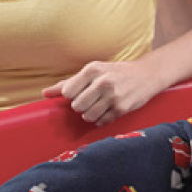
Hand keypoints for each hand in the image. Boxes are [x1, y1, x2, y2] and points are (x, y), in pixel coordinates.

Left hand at [43, 58, 164, 126]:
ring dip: (91, 114)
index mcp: (92, 70)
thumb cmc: (116, 72)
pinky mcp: (121, 108)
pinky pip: (101, 121)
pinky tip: (108, 111)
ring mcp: (113, 96)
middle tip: (91, 100)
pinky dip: (102, 119)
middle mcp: (102, 81)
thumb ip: (68, 82)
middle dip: (82, 106)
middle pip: (76, 106)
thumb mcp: (94, 71)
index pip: (67, 92)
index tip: (81, 92)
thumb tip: (44, 93)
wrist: (146, 74)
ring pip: (88, 116)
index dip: (72, 96)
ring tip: (99, 106)